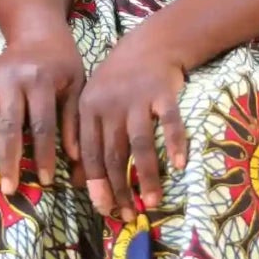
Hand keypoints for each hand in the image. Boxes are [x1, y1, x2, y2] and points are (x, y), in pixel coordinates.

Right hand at [0, 29, 84, 195]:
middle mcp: (10, 79)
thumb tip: (76, 158)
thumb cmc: (61, 63)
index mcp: (40, 80)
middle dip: (7, 160)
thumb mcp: (76, 85)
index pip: (41, 125)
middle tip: (8, 189)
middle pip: (7, 125)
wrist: (36, 32)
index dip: (43, 154)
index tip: (45, 181)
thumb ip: (73, 120)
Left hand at [77, 21, 188, 220]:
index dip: (97, 184)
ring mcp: (137, 98)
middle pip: (113, 153)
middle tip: (128, 214)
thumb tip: (79, 184)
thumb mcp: (96, 106)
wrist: (149, 43)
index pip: (89, 153)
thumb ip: (88, 141)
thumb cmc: (119, 82)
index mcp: (88, 110)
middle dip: (120, 188)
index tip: (104, 209)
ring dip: (146, 176)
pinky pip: (169, 122)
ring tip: (151, 202)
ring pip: (139, 144)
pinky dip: (175, 143)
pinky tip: (179, 165)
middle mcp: (109, 105)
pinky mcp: (162, 93)